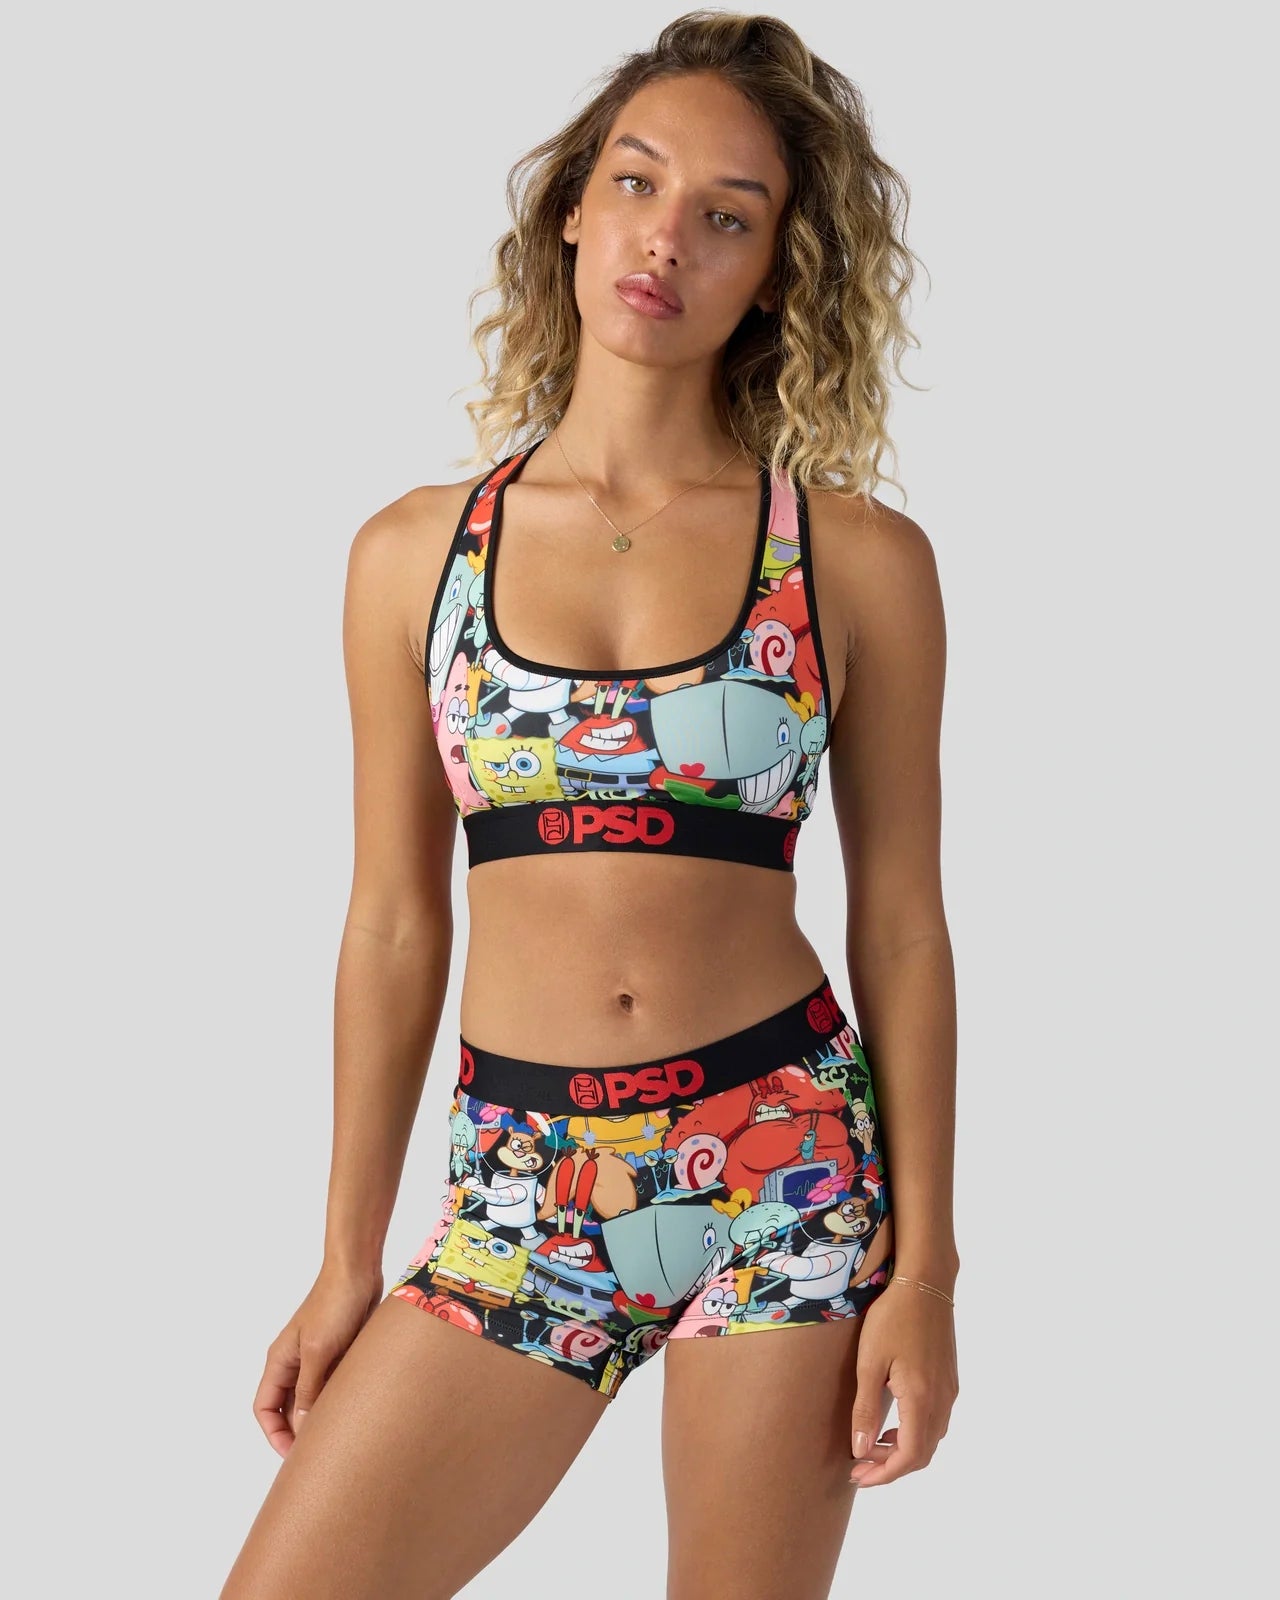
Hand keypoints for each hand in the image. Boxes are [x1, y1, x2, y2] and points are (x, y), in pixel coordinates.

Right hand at [252, 1262, 382, 1458]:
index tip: (294, 1456)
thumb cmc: (334, 1304)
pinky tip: (352, 1412)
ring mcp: (316, 1358)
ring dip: (318, 1416)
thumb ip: (308, 1389)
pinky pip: (331, 1385)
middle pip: (286, 1408)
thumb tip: (301, 1428)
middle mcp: (294, 1362)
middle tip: (318, 1454)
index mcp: (280, 1361)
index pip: (265, 1408)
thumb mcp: (318, 1351)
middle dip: (297, 1432)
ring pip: (310, 1398)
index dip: (274, 1434)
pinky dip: (336, 1400)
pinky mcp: (338, 1353)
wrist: (358, 1271)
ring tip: (336, 1438)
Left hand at [848, 1279, 958, 1486]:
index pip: (909, 1456)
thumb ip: (865, 1409)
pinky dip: (915, 1432)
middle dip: (891, 1467)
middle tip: (860, 1468)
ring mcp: (949, 1390)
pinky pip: (935, 1420)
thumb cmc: (892, 1318)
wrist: (925, 1283)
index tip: (859, 1477)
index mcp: (922, 1399)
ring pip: (931, 1438)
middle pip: (923, 1453)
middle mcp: (942, 1400)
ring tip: (872, 1447)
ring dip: (903, 1451)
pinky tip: (892, 1423)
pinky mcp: (949, 1379)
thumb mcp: (870, 1363)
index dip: (884, 1474)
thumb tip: (860, 1450)